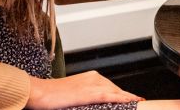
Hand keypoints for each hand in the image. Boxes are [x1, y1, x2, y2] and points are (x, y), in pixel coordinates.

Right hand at [26, 71, 142, 108]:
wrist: (39, 92)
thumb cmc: (50, 95)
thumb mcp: (72, 94)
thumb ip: (84, 97)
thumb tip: (89, 103)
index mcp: (90, 77)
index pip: (111, 87)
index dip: (123, 94)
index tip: (133, 99)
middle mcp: (94, 78)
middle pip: (116, 90)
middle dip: (127, 97)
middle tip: (140, 102)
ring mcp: (93, 84)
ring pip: (116, 93)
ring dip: (128, 99)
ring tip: (140, 103)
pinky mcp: (90, 93)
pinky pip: (111, 96)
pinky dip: (123, 99)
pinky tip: (132, 102)